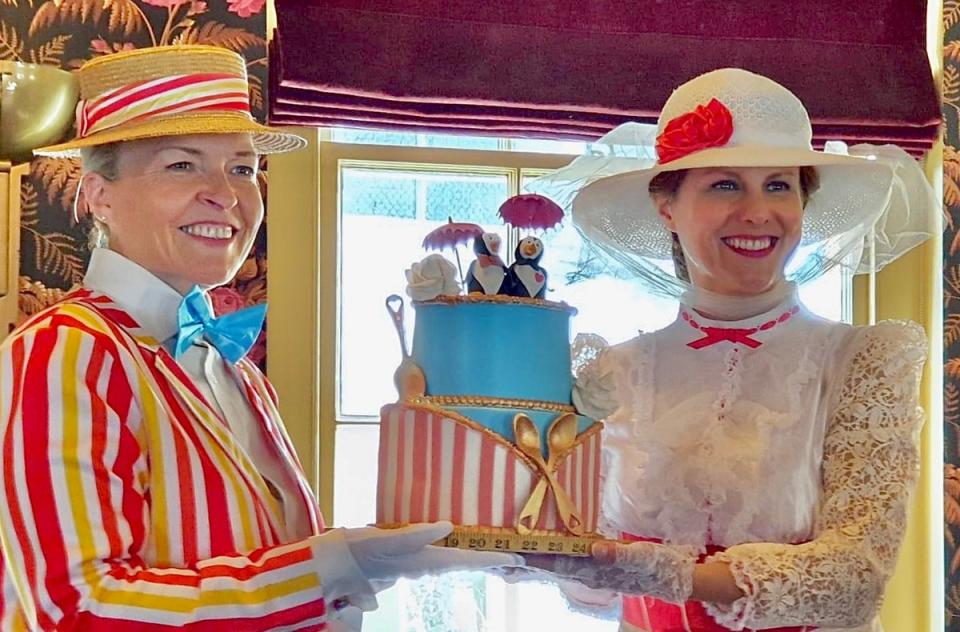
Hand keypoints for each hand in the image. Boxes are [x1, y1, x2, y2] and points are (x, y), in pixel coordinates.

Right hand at [343, 522, 523, 583]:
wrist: (332, 566)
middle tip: (516, 560)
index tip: (518, 560)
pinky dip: (456, 553)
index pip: (467, 559)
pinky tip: (456, 546)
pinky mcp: (407, 558)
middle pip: (466, 563)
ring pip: (454, 561)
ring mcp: (416, 563)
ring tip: (496, 555)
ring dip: (476, 559)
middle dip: (490, 561)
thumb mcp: (385, 539)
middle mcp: (424, 565)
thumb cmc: (357, 551)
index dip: (493, 559)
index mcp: (424, 560)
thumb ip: (416, 534)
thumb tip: (447, 526)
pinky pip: (440, 556)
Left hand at [520, 540, 696, 603]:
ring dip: (534, 559)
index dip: (535, 556)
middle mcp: (588, 572)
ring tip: (509, 554)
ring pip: (556, 564)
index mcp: (595, 569)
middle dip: (525, 560)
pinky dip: (550, 555)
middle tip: (497, 554)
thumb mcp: (641, 555)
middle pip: (550, 565)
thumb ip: (618, 552)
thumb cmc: (658, 565)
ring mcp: (591, 570)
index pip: (558, 561)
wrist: (675, 577)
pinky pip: (567, 560)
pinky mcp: (597, 565)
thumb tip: (595, 548)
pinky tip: (542, 550)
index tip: (512, 550)